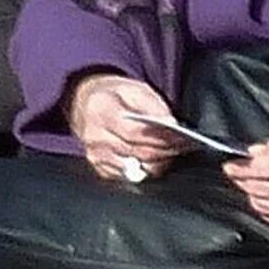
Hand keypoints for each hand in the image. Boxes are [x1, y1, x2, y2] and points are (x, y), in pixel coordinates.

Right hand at [67, 72, 186, 181]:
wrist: (88, 106)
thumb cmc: (115, 97)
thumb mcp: (135, 90)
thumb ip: (152, 106)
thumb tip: (170, 123)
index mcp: (100, 110)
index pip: (133, 133)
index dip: (158, 138)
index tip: (178, 137)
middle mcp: (93, 136)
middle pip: (136, 153)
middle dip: (163, 151)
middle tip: (180, 146)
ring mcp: (95, 155)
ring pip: (136, 170)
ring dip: (157, 163)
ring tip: (168, 152)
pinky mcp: (100, 169)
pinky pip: (129, 178)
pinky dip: (145, 170)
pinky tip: (152, 159)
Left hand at [224, 130, 268, 234]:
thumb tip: (253, 152)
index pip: (261, 168)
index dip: (241, 168)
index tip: (230, 165)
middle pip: (259, 188)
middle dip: (244, 181)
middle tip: (237, 174)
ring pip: (265, 205)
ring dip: (254, 195)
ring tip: (251, 185)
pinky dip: (268, 208)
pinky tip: (267, 199)